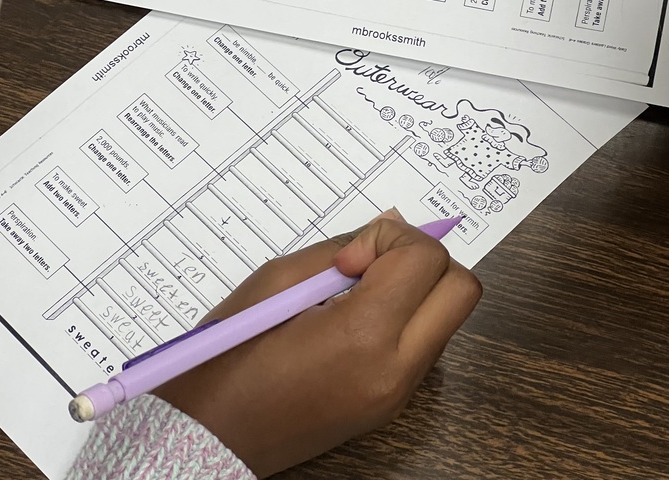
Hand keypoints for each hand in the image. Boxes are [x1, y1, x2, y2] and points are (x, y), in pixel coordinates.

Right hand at [156, 212, 480, 477]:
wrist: (207, 438)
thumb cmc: (228, 358)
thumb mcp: (276, 282)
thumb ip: (339, 250)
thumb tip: (383, 231)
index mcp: (365, 337)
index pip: (428, 260)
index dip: (390, 240)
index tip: (346, 258)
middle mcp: (396, 371)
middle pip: (461, 290)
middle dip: (421, 259)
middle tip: (367, 263)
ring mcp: (398, 396)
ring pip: (448, 317)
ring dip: (415, 288)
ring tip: (354, 290)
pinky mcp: (391, 407)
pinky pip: (425, 345)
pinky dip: (404, 317)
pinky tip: (353, 317)